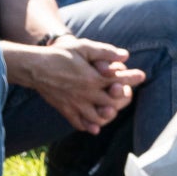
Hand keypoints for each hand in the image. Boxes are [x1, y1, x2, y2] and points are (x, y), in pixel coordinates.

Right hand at [14, 38, 144, 134]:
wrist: (34, 67)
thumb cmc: (60, 54)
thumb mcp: (83, 47)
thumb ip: (105, 52)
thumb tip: (125, 55)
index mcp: (93, 79)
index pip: (119, 81)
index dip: (132, 78)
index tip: (142, 75)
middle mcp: (86, 94)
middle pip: (112, 103)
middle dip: (122, 99)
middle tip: (127, 94)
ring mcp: (75, 104)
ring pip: (97, 117)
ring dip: (108, 116)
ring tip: (113, 112)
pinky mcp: (64, 109)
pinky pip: (78, 122)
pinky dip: (88, 126)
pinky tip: (94, 127)